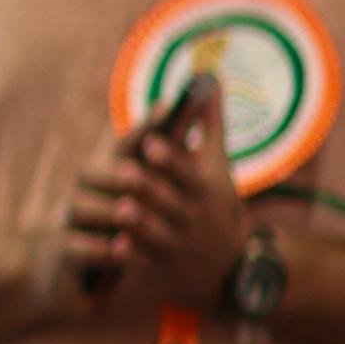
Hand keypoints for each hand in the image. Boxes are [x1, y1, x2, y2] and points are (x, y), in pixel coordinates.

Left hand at [59, 84, 246, 315]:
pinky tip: (114, 247)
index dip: (171, 159)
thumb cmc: (216, 201)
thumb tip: (209, 75)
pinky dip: (132, 258)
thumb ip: (210, 122)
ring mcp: (180, 246)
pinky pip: (147, 264)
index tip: (151, 143)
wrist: (230, 265)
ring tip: (119, 208)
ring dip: (139, 223)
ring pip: (157, 234)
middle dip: (149, 189)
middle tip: (125, 172)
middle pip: (171, 202)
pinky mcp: (164, 268)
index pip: (190, 173)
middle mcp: (195, 219)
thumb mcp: (217, 164)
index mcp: (207, 191)